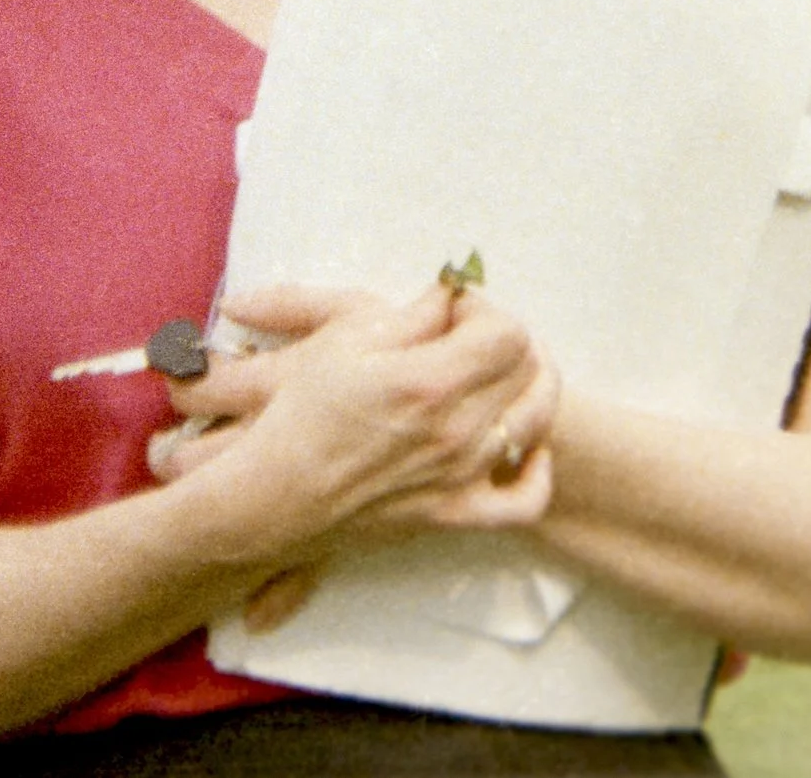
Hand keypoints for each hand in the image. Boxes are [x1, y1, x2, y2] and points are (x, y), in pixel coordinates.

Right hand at [146, 282, 558, 543]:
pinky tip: (518, 444)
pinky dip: (535, 471)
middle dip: (506, 341)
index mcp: (430, 383)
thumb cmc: (300, 414)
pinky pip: (525, 501)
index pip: (507, 331)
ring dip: (527, 387)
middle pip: (529, 369)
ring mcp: (462, 478)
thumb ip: (413, 315)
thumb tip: (453, 296)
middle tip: (470, 336)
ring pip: (537, 422)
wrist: (273, 498)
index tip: (455, 312)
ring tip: (497, 375)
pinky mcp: (455, 514)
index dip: (486, 311)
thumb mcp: (345, 341)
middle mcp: (458, 432)